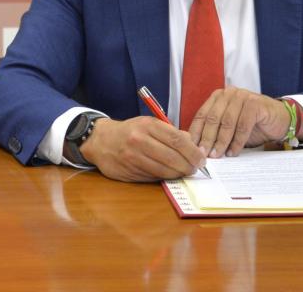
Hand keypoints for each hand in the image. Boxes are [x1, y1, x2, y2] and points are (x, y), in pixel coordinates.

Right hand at [78, 116, 205, 182]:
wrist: (101, 140)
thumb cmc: (130, 131)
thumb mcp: (149, 124)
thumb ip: (172, 133)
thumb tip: (194, 146)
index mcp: (148, 125)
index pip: (177, 140)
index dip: (193, 152)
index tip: (202, 159)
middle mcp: (139, 140)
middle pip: (172, 157)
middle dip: (188, 166)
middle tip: (195, 169)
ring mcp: (133, 157)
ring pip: (164, 170)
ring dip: (178, 174)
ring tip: (184, 172)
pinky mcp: (128, 172)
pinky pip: (153, 177)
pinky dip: (164, 177)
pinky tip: (168, 174)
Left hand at [186, 86, 292, 157]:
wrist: (279, 120)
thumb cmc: (252, 125)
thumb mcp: (230, 128)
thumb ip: (215, 132)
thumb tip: (197, 148)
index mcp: (218, 97)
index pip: (202, 115)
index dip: (196, 133)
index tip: (192, 149)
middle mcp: (229, 94)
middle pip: (213, 118)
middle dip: (207, 138)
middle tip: (204, 154)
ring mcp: (242, 97)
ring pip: (227, 122)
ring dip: (221, 141)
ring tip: (218, 155)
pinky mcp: (255, 104)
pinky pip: (243, 125)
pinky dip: (237, 141)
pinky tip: (233, 152)